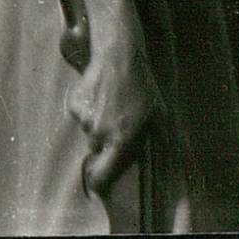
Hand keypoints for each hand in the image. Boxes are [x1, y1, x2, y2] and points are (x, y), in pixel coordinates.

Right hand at [65, 35, 160, 196]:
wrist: (119, 56)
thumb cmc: (143, 87)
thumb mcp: (158, 116)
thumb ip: (157, 144)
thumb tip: (164, 168)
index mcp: (121, 141)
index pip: (101, 177)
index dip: (99, 182)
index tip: (100, 182)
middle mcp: (100, 133)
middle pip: (97, 149)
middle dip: (105, 141)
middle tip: (117, 123)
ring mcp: (85, 119)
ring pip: (89, 130)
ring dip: (98, 122)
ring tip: (112, 103)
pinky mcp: (75, 105)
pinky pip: (80, 115)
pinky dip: (88, 109)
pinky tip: (100, 94)